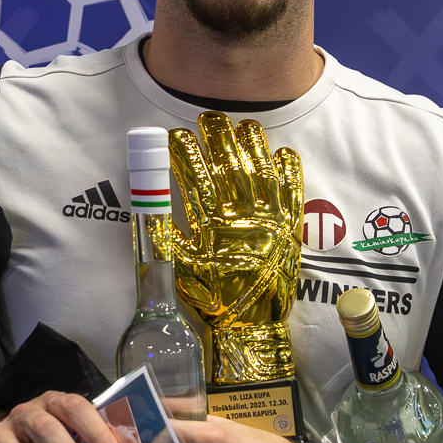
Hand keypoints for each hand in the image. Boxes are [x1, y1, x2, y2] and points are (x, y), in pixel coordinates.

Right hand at [150, 113, 303, 382]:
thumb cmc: (214, 298)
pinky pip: (293, 192)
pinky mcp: (290, 228)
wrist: (252, 325)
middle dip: (218, 138)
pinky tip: (283, 152)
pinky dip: (290, 171)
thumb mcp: (183, 269)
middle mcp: (242, 216)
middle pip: (229, 166)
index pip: (194, 178)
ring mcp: (270, 220)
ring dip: (252, 145)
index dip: (184, 153)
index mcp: (211, 225)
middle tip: (209, 117)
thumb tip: (149, 209)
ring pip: (261, 172)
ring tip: (244, 126)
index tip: (175, 135)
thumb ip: (166, 237)